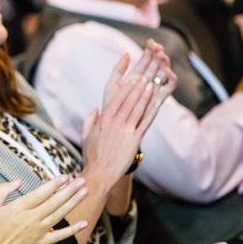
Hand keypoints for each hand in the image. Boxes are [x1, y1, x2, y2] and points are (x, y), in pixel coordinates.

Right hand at [0, 176, 88, 243]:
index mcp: (19, 208)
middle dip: (69, 190)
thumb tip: (18, 181)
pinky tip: (84, 223)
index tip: (65, 177)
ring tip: (84, 192)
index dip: (55, 184)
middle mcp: (31, 219)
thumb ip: (3, 190)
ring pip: (59, 215)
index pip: (41, 193)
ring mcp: (38, 232)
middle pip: (54, 202)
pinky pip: (60, 236)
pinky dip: (73, 230)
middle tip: (81, 181)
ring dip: (73, 203)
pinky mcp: (41, 243)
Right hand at [82, 41, 176, 181]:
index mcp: (103, 119)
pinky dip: (150, 108)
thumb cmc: (92, 155)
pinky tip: (156, 99)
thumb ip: (90, 120)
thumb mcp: (87, 135)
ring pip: (137, 106)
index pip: (116, 96)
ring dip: (145, 91)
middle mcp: (114, 121)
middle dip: (138, 81)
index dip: (124, 81)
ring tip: (153, 78)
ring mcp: (125, 130)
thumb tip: (94, 109)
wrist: (99, 174)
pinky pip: (144, 120)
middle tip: (146, 69)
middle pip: (128, 97)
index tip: (130, 72)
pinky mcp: (134, 139)